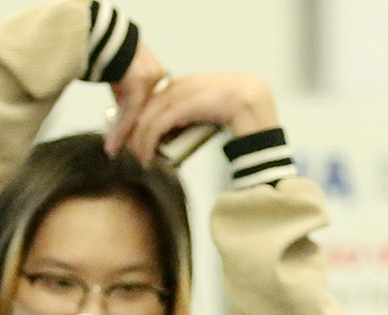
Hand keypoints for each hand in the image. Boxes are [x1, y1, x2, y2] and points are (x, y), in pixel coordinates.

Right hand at [104, 43, 168, 155]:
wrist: (100, 35)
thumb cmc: (108, 55)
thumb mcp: (120, 81)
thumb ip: (126, 101)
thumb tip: (124, 127)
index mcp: (158, 75)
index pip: (152, 109)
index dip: (142, 129)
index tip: (137, 145)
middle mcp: (158, 76)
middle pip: (147, 115)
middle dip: (135, 137)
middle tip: (130, 153)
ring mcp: (150, 79)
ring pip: (138, 116)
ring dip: (124, 136)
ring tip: (114, 150)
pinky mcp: (138, 82)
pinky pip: (130, 112)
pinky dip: (119, 130)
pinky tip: (112, 144)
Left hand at [121, 73, 278, 163]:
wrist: (262, 115)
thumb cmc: (242, 122)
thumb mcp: (211, 116)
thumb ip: (191, 117)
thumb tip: (168, 134)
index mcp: (188, 83)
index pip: (153, 99)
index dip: (138, 119)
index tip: (129, 139)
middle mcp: (184, 83)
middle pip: (147, 106)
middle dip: (132, 129)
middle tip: (125, 151)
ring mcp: (186, 92)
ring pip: (150, 116)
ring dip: (139, 140)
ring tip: (138, 159)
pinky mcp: (188, 105)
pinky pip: (160, 124)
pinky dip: (149, 142)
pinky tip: (146, 156)